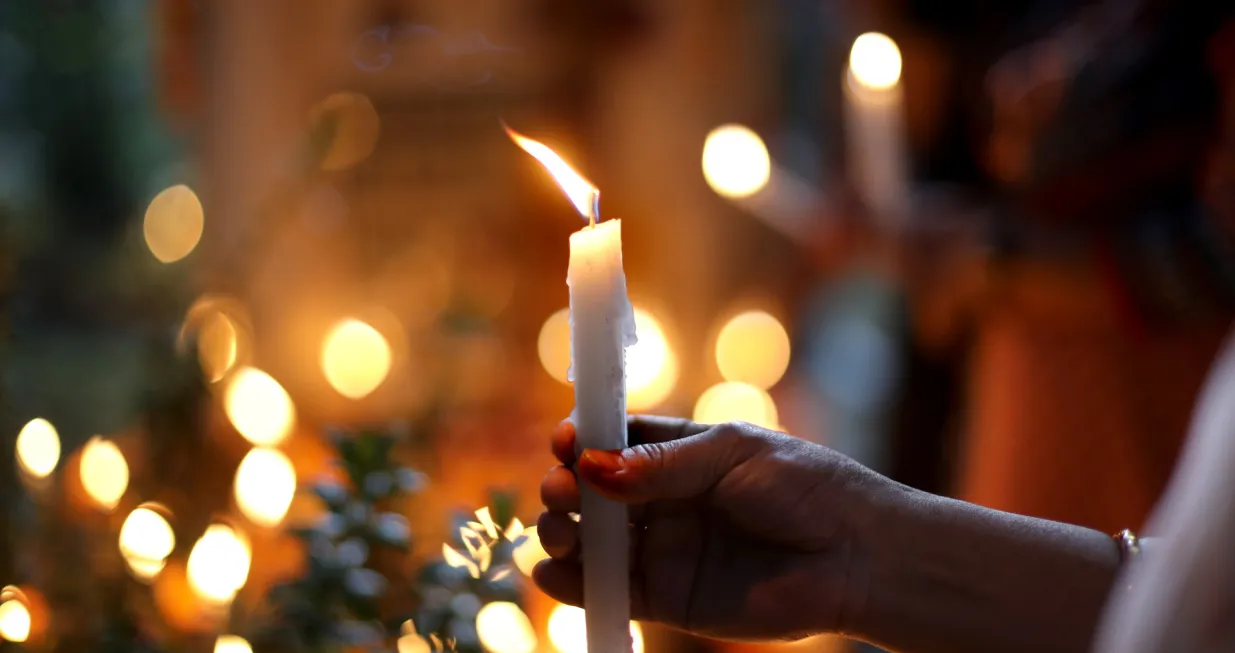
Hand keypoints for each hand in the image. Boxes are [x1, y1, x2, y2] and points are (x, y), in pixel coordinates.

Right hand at [533, 416, 887, 640]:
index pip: (614, 441)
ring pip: (593, 542)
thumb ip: (661, 465)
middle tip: (561, 492)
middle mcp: (664, 501)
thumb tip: (591, 466)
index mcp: (679, 453)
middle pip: (592, 492)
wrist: (854, 556)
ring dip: (562, 534)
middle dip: (565, 489)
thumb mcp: (730, 454)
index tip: (564, 443)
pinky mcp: (669, 598)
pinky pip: (611, 590)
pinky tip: (553, 574)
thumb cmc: (804, 488)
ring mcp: (664, 549)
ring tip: (559, 532)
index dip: (583, 441)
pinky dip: (574, 584)